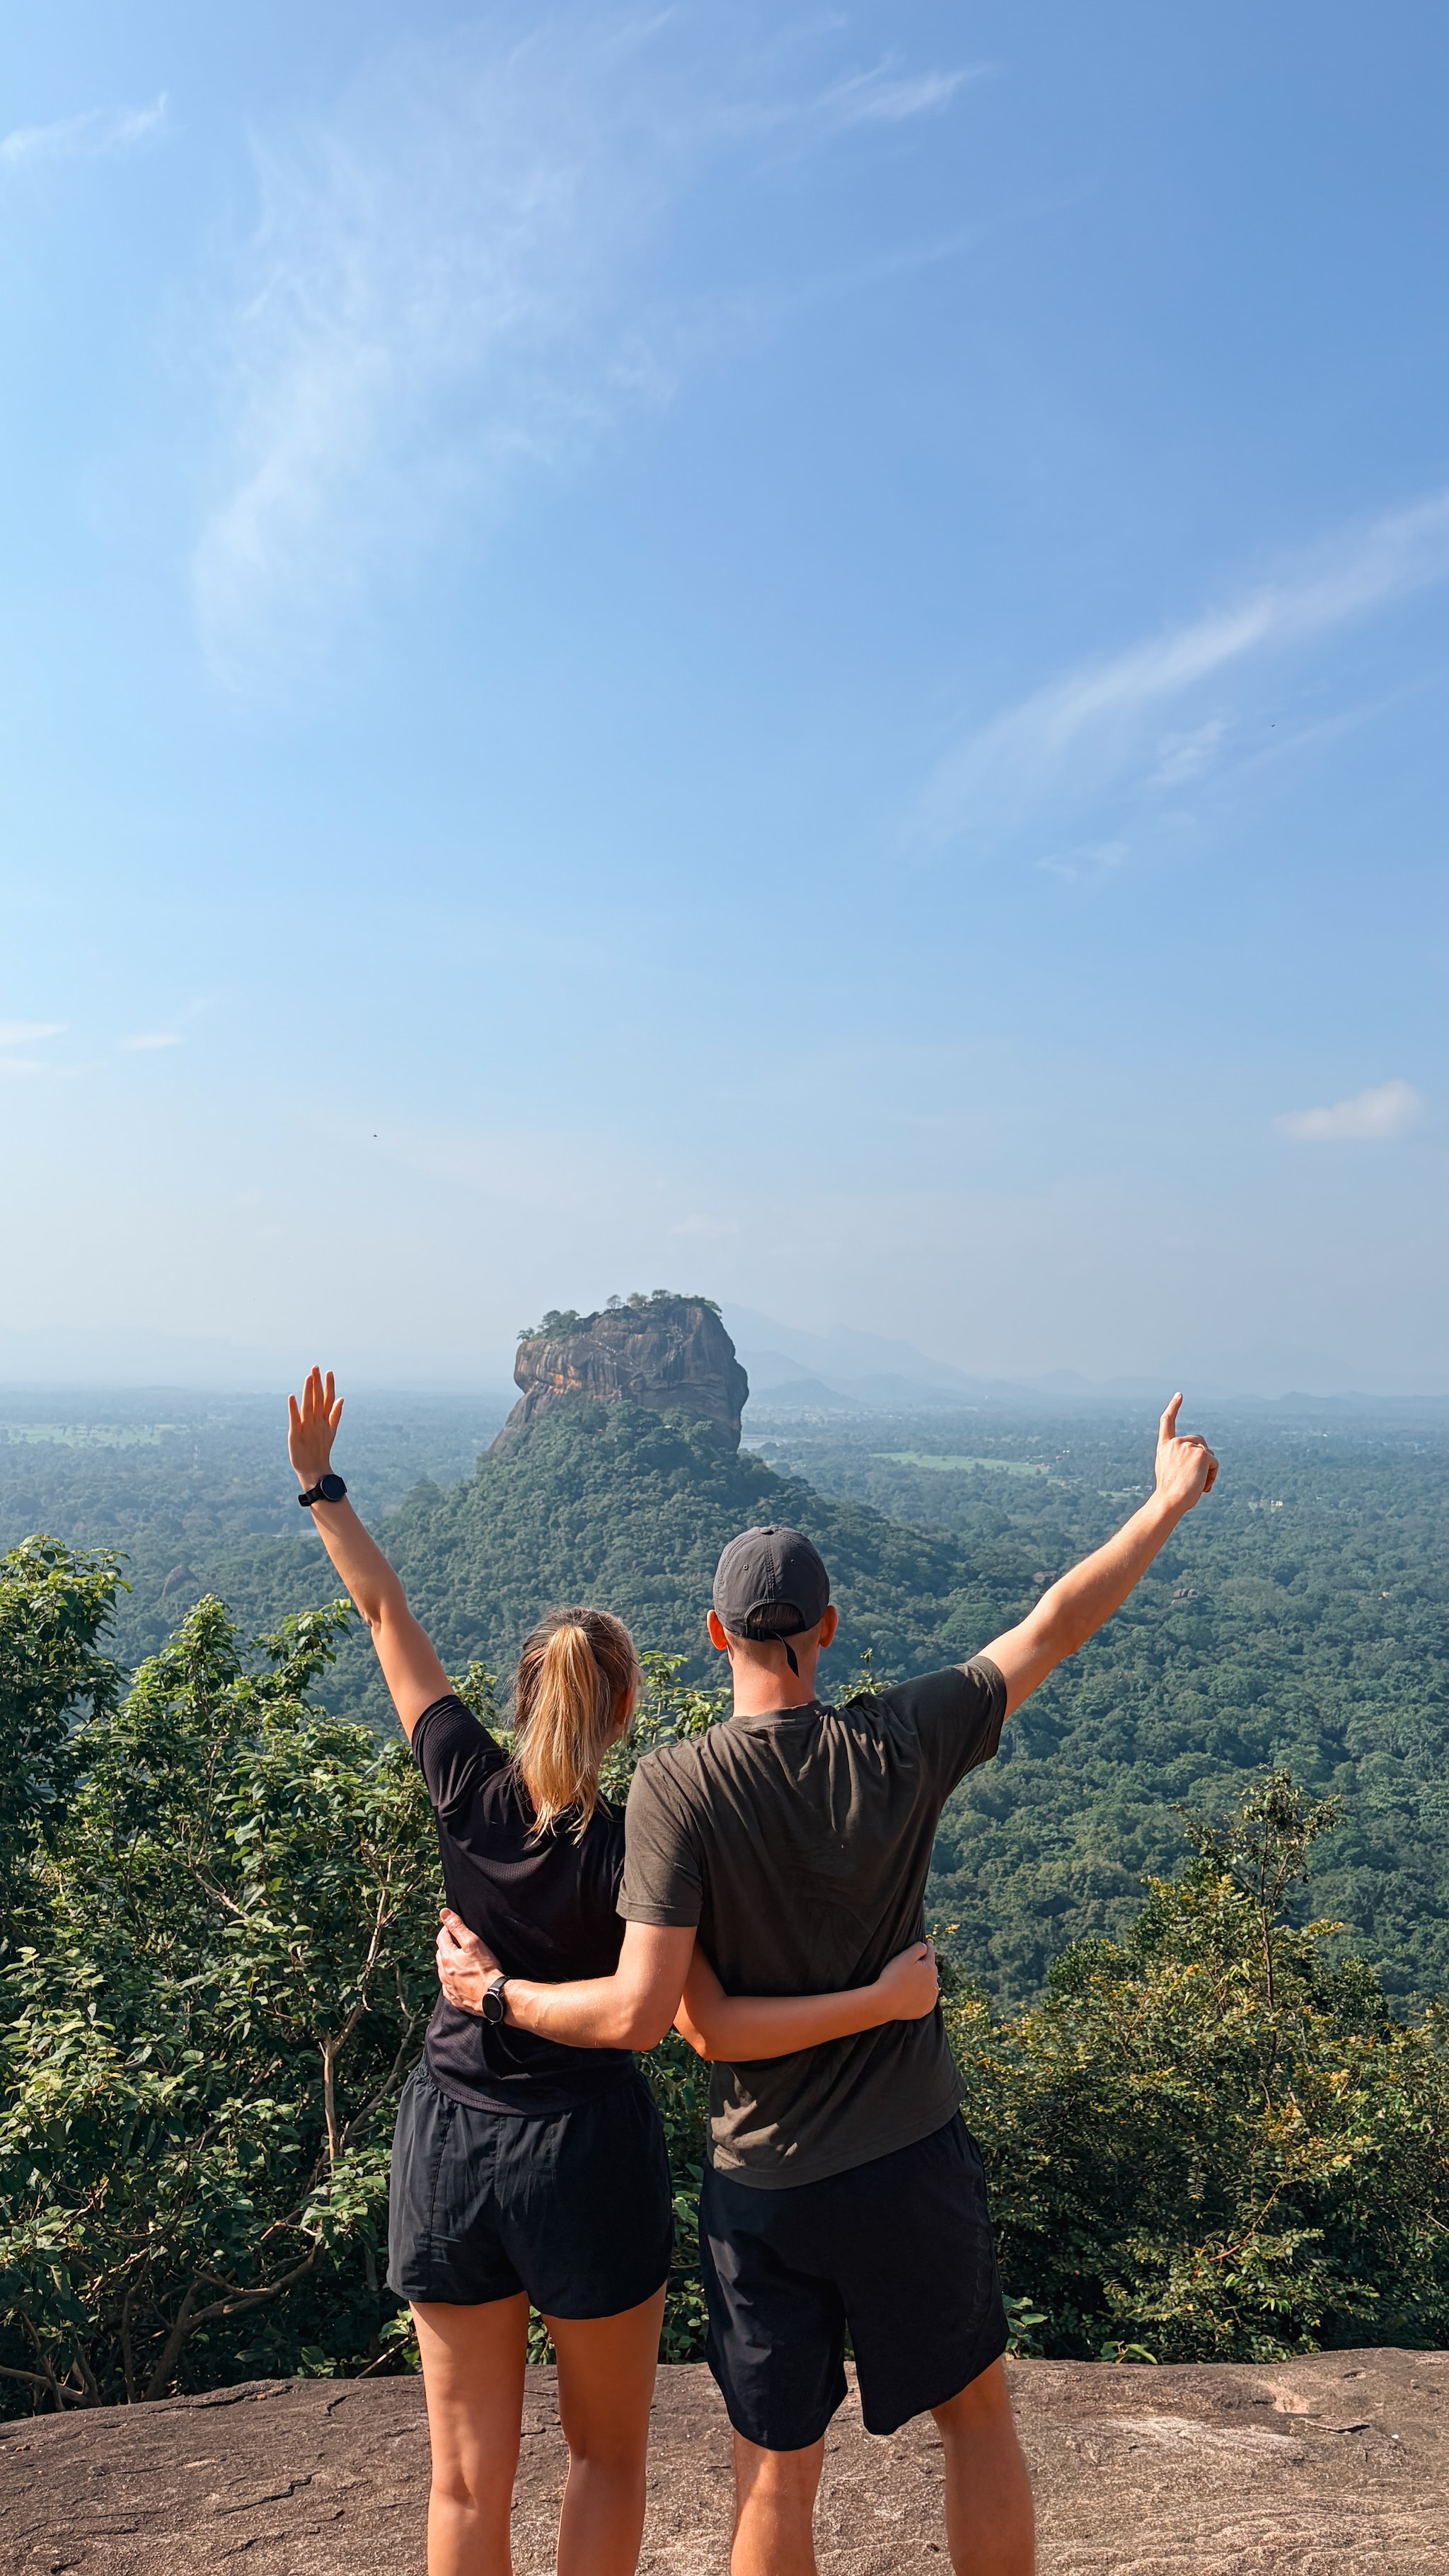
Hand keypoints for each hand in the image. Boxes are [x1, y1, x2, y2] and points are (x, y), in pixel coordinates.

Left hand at [288, 1365, 343, 1487]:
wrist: (314, 1470)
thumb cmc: (321, 1450)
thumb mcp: (331, 1431)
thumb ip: (336, 1414)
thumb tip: (342, 1398)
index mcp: (325, 1421)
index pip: (328, 1399)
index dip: (329, 1386)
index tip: (328, 1372)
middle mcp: (317, 1422)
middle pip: (318, 1400)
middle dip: (317, 1383)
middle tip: (316, 1367)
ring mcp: (307, 1428)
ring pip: (308, 1406)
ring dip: (308, 1391)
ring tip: (308, 1377)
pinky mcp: (295, 1435)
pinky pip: (295, 1419)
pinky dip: (293, 1408)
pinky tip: (292, 1397)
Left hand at [436, 1908, 501, 2016]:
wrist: (492, 1996)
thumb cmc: (485, 1969)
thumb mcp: (473, 1942)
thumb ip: (457, 1926)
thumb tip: (444, 1913)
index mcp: (447, 1957)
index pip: (442, 1937)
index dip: (447, 1929)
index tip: (453, 1926)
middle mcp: (444, 1973)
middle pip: (441, 1954)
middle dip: (446, 1946)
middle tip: (456, 1941)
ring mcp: (449, 1987)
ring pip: (443, 1971)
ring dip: (448, 1963)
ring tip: (458, 1959)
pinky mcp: (455, 1998)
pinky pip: (448, 1988)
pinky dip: (451, 1981)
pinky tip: (458, 1980)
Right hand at [873, 1940, 938, 2022]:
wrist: (886, 2002)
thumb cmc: (893, 1977)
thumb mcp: (905, 1957)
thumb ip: (918, 1948)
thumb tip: (925, 1946)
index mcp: (930, 1969)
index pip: (930, 1954)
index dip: (929, 1946)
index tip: (929, 1941)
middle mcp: (934, 1984)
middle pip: (932, 1970)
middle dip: (928, 1964)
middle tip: (924, 1960)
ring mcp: (930, 1998)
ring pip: (931, 1985)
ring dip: (928, 1981)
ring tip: (921, 1978)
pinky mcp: (925, 2009)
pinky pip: (928, 1999)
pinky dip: (925, 1995)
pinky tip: (919, 1994)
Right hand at [1152, 1393, 1217, 1513]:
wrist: (1170, 1500)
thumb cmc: (1170, 1494)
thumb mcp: (1171, 1472)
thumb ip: (1181, 1459)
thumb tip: (1204, 1457)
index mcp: (1164, 1447)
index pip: (1168, 1422)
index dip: (1174, 1407)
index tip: (1179, 1395)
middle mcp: (1176, 1443)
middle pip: (1200, 1443)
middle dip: (1204, 1458)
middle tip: (1197, 1480)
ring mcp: (1188, 1446)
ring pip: (1209, 1455)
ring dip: (1208, 1471)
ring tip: (1198, 1485)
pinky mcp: (1201, 1454)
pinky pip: (1215, 1462)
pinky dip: (1213, 1475)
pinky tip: (1203, 1485)